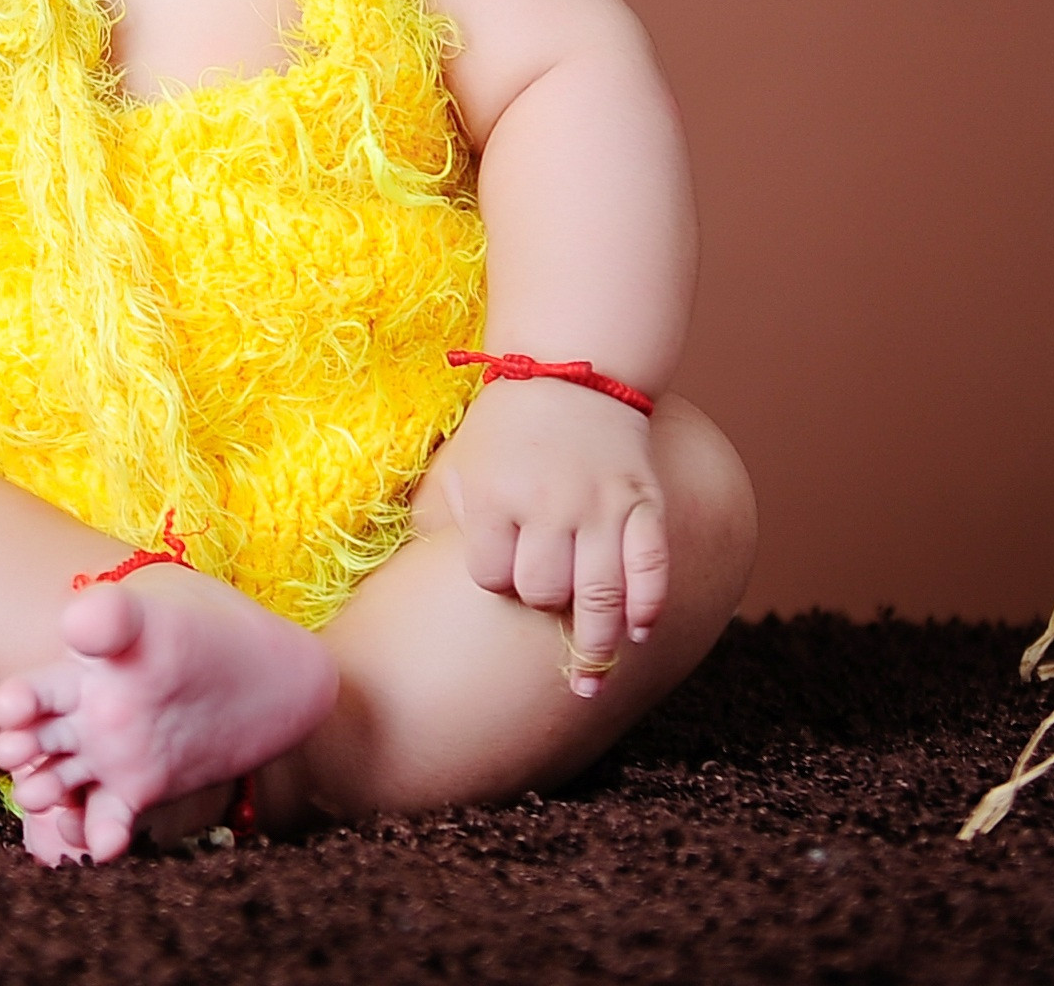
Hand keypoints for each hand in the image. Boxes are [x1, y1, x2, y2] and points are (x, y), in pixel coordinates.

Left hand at [434, 376, 669, 694]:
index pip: (490, 576)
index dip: (494, 582)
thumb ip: (433, 522)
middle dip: (541, 602)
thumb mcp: (455, 467)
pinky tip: (640, 631)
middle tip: (543, 599)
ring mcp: (601, 503)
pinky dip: (649, 603)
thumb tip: (401, 580)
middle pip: (545, 590)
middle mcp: (550, 501)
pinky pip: (652, 564)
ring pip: (602, 592)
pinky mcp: (642, 499)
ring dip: (598, 645)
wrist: (571, 370)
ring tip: (591, 683)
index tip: (500, 572)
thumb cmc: (503, 432)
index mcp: (496, 494)